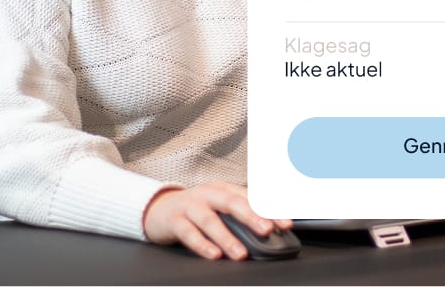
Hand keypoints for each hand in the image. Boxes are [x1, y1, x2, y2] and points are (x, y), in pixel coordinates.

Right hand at [141, 182, 292, 259]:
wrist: (158, 208)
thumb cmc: (195, 209)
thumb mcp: (218, 207)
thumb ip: (239, 216)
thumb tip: (267, 231)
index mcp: (223, 189)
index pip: (250, 198)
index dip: (268, 210)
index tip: (286, 223)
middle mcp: (208, 194)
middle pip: (231, 203)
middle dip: (251, 216)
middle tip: (266, 230)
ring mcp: (190, 205)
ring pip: (210, 220)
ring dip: (227, 237)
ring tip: (240, 253)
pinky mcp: (174, 220)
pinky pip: (189, 233)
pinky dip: (202, 244)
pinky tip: (214, 255)